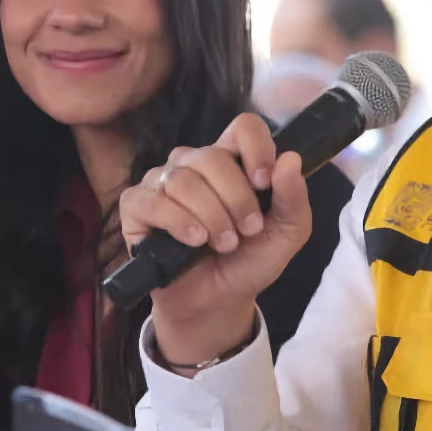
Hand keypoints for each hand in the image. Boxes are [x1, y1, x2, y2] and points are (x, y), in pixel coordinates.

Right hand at [118, 113, 311, 364]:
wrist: (217, 302)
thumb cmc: (248, 262)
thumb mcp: (285, 235)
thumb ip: (294, 199)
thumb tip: (291, 159)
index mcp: (232, 161)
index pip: (243, 128)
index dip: (256, 149)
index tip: (263, 183)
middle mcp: (194, 164)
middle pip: (212, 156)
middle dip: (236, 199)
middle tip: (247, 231)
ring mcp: (162, 182)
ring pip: (183, 180)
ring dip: (210, 216)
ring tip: (223, 243)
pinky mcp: (137, 206)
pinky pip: (154, 201)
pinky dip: (179, 223)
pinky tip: (194, 242)